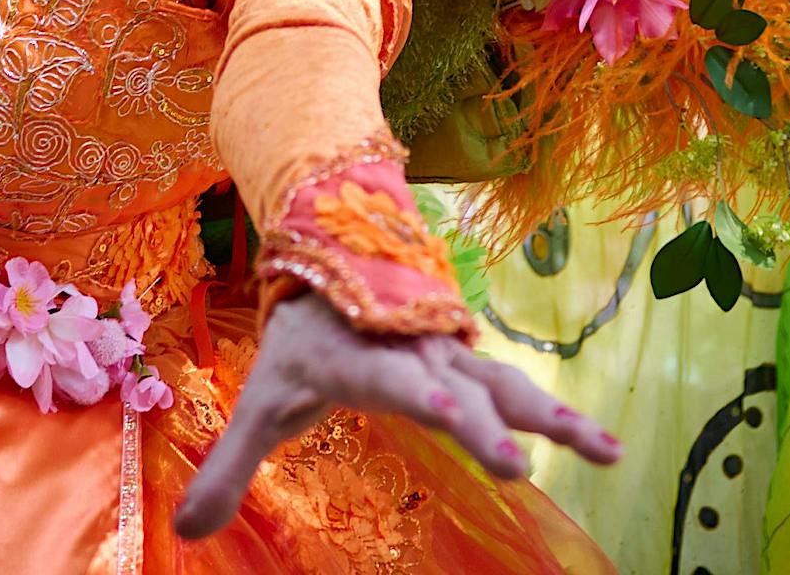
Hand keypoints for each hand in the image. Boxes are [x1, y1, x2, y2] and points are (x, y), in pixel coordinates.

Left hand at [174, 292, 620, 539]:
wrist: (338, 256)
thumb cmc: (301, 342)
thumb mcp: (262, 398)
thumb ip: (228, 465)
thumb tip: (184, 532)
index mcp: (358, 356)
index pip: (390, 378)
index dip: (422, 397)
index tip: (454, 418)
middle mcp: (412, 351)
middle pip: (459, 386)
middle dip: (492, 424)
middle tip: (524, 467)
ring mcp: (449, 352)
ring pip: (504, 383)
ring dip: (554, 416)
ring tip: (606, 450)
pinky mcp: (470, 360)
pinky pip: (516, 387)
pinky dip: (560, 415)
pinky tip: (601, 444)